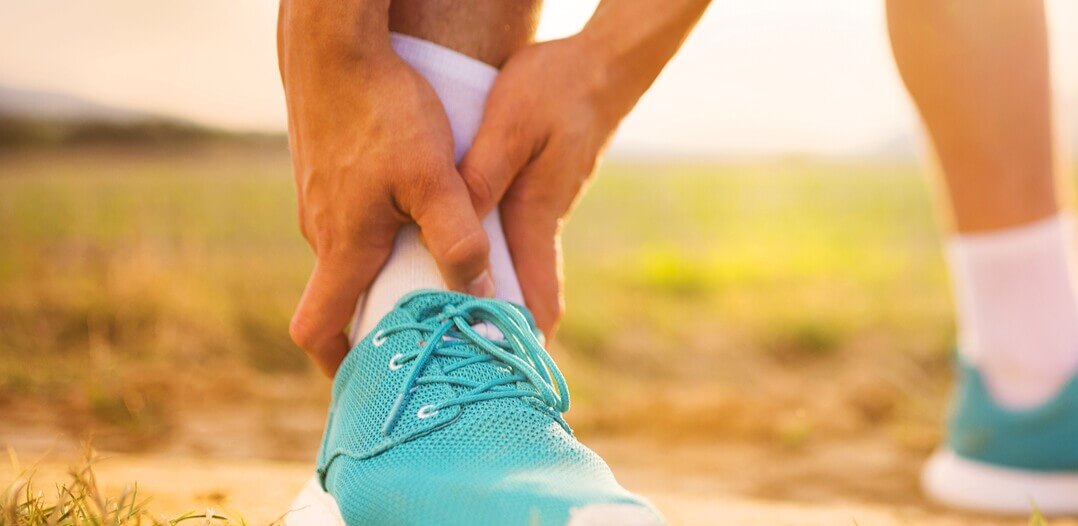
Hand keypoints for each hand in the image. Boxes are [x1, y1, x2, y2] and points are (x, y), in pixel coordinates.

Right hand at [283, 49, 492, 374]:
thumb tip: (477, 294)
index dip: (339, 364)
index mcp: (343, 244)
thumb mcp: (434, 179)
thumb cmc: (385, 110)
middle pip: (342, 295)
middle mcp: (321, 229)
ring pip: (352, 253)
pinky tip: (420, 216)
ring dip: (385, 273)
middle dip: (379, 320)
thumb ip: (457, 240)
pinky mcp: (326, 172)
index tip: (371, 380)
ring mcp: (319, 199)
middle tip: (429, 332)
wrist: (336, 47)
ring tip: (437, 276)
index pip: (317, 329)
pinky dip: (381, 234)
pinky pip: (353, 219)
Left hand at [458, 36, 649, 334]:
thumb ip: (482, 178)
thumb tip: (457, 235)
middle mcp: (544, 219)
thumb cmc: (555, 91)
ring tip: (457, 324)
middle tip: (471, 363)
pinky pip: (514, 236)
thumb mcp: (509, 128)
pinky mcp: (540, 188)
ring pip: (518, 264)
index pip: (538, 295)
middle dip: (504, 327)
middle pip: (527, 290)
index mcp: (537, 214)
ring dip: (497, 295)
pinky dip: (495, 260)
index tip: (512, 380)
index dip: (527, 340)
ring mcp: (546, 205)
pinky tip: (468, 261)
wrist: (601, 65)